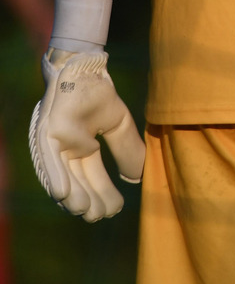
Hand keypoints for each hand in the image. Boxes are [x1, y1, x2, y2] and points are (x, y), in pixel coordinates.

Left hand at [29, 47, 145, 222]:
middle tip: (100, 215)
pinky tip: (63, 194)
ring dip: (73, 196)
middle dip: (90, 200)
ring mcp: (56, 144)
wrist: (85, 68)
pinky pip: (48, 160)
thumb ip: (127, 148)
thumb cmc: (98, 93)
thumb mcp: (119, 123)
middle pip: (79, 182)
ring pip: (63, 176)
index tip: (115, 208)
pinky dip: (55, 176)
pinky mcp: (45, 134)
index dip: (104, 194)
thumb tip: (139, 177)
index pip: (95, 177)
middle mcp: (69, 151)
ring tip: (86, 212)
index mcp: (85, 148)